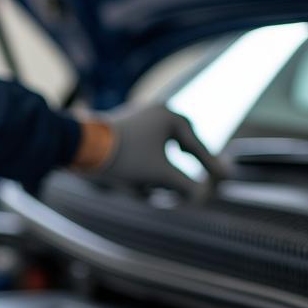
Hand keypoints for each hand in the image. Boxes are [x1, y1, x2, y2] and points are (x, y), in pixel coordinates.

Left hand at [77, 102, 225, 195]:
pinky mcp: (122, 125)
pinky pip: (145, 142)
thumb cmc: (123, 158)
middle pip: (184, 139)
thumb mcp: (159, 174)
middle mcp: (156, 111)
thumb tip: (202, 196)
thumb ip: (185, 185)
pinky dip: (149, 159)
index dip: (211, 166)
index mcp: (171, 117)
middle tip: (205, 169)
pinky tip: (146, 172)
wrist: (81, 146)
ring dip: (168, 161)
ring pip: (163, 141)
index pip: (198, 147)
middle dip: (192, 156)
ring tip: (173, 174)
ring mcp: (138, 116)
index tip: (226, 178)